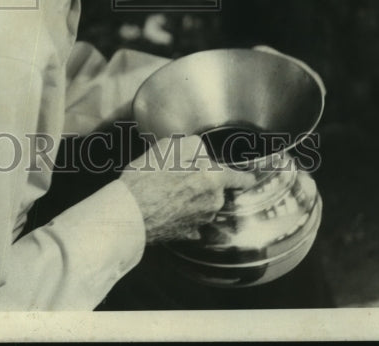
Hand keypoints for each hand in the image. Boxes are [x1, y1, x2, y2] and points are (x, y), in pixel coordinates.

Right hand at [118, 134, 255, 242]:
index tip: (249, 178)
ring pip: (204, 203)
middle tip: (179, 174)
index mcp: (212, 179)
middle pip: (216, 188)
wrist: (129, 212)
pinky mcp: (187, 233)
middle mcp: (212, 202)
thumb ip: (194, 145)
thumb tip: (202, 153)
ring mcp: (200, 221)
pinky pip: (192, 218)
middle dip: (203, 180)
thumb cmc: (147, 179)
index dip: (244, 176)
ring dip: (193, 196)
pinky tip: (167, 206)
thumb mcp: (169, 146)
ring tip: (167, 189)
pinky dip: (184, 212)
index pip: (238, 177)